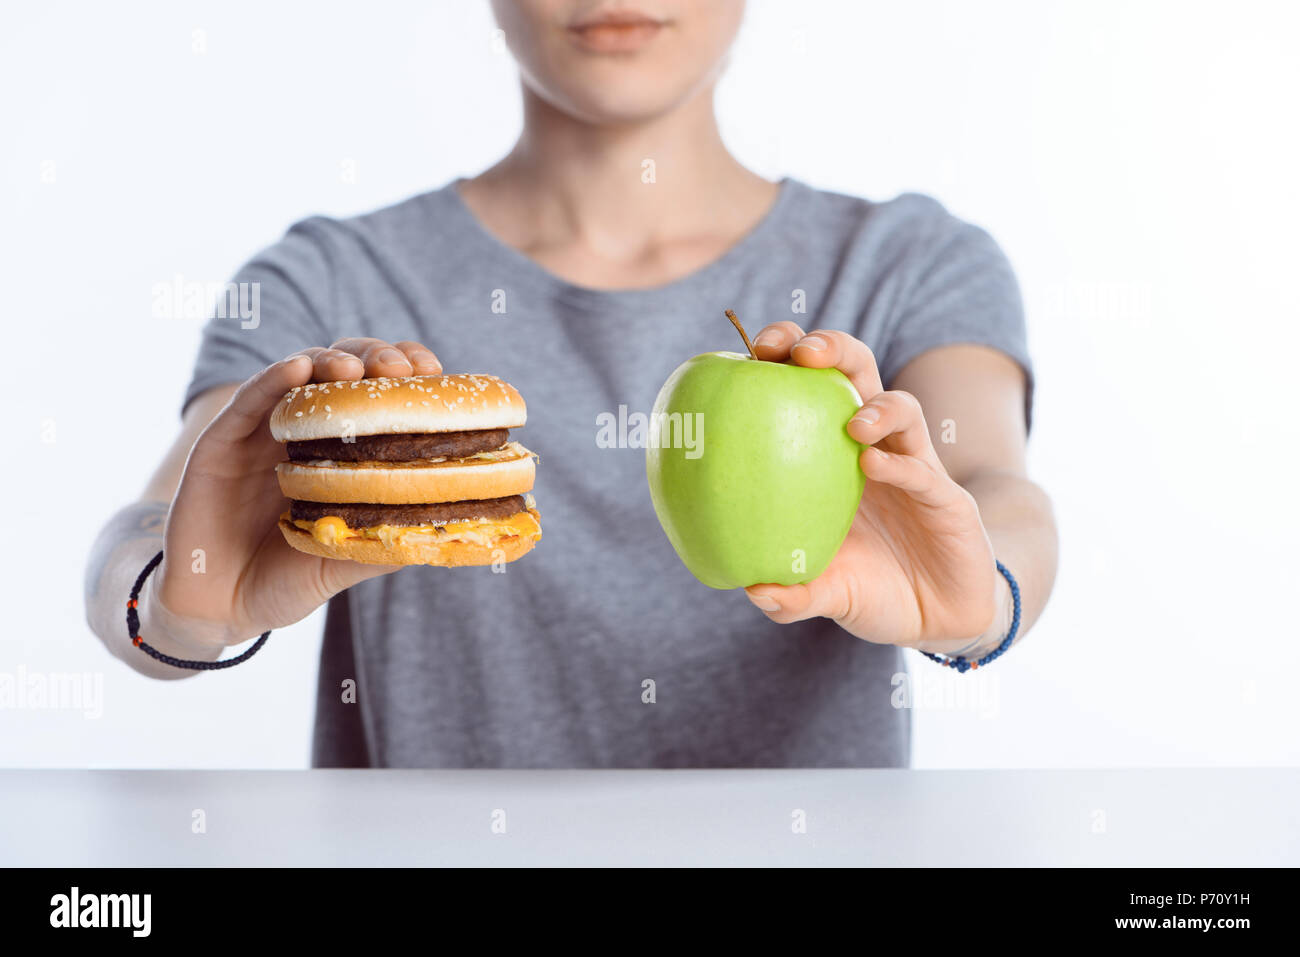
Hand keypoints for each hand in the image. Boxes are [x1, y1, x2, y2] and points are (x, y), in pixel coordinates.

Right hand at [146, 338, 442, 651]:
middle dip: (376, 358)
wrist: (219, 609)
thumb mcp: (342, 562)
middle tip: (400, 370)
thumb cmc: (284, 581)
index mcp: (340, 452)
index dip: (406, 376)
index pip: (378, 396)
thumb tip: (442, 532)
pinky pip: (249, 400)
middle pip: (344, 371)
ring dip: (331, 361)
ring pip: (299, 373)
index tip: (433, 374)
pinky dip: (273, 378)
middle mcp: (304, 432)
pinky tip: (298, 368)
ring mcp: (262, 432)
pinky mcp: (221, 441)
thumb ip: (382, 544)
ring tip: (355, 370)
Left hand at [743, 324, 1002, 652]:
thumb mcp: (825, 592)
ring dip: (878, 408)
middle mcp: (876, 447)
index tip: (757, 351)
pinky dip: (901, 466)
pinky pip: (925, 473)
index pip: (813, 386)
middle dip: (833, 348)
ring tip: (853, 424)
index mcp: (835, 455)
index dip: (789, 358)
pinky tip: (874, 466)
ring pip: (904, 410)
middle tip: (801, 352)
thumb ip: (791, 595)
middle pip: (859, 374)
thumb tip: (752, 591)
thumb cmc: (871, 589)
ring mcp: (915, 468)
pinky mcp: (948, 500)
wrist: (935, 621)